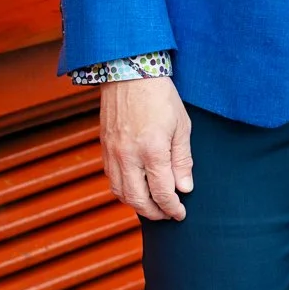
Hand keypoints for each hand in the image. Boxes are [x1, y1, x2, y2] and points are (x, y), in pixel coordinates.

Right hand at [99, 78, 192, 220]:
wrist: (129, 74)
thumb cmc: (160, 97)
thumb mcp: (181, 126)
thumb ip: (182, 160)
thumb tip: (184, 188)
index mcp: (152, 150)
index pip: (162, 192)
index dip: (173, 208)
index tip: (181, 214)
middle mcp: (129, 156)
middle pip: (139, 200)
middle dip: (155, 213)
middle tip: (168, 215)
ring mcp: (113, 154)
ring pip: (121, 194)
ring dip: (138, 206)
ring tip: (153, 207)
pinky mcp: (104, 149)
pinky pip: (111, 180)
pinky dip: (124, 192)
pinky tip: (136, 190)